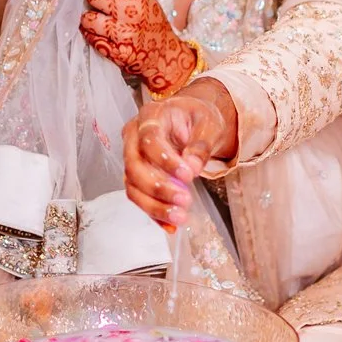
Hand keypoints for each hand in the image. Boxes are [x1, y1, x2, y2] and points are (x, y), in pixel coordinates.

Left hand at [80, 0, 194, 94]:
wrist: (163, 55)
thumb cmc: (152, 24)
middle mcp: (131, 12)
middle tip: (95, 1)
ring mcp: (122, 33)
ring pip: (87, 18)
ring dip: (89, 19)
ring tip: (95, 20)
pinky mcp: (115, 51)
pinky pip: (91, 37)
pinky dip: (91, 35)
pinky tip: (99, 34)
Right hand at [122, 85, 235, 230]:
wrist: (192, 121)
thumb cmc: (198, 118)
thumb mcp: (208, 124)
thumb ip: (200, 144)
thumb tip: (193, 167)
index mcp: (151, 116)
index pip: (149, 140)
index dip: (165, 160)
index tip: (188, 175)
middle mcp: (134, 136)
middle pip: (134, 166)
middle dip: (158, 188)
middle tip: (184, 201)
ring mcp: (132, 157)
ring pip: (133, 186)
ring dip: (154, 205)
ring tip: (179, 217)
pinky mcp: (137, 176)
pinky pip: (139, 197)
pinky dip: (154, 213)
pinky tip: (170, 225)